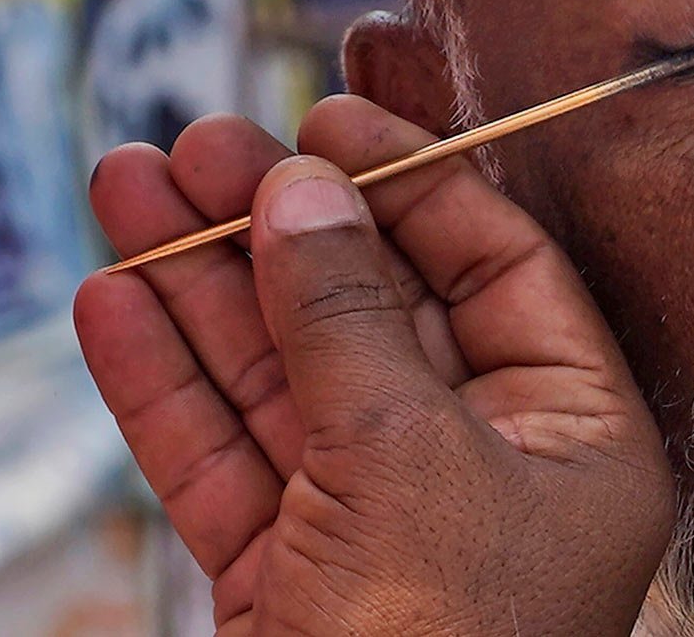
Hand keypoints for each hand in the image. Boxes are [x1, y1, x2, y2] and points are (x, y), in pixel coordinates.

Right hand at [74, 96, 673, 635]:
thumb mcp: (410, 459)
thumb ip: (351, 321)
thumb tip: (303, 190)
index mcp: (575, 433)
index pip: (501, 269)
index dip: (417, 184)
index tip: (331, 119)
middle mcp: (488, 466)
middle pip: (378, 311)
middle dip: (282, 227)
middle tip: (196, 141)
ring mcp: (384, 520)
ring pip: (288, 375)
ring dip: (205, 283)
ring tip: (130, 187)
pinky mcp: (294, 574)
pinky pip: (229, 458)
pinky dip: (170, 385)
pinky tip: (118, 303)